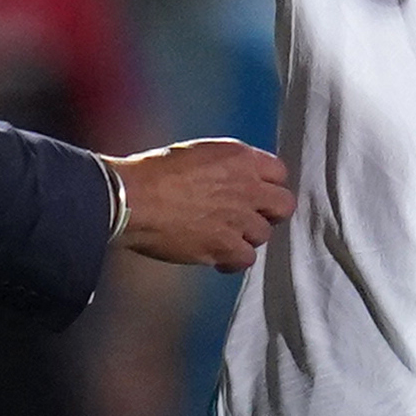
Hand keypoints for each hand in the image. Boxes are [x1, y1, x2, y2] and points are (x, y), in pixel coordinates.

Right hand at [108, 141, 293, 273]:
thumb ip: (223, 166)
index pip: (278, 173)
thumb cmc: (151, 173)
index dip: (267, 186)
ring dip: (246, 238)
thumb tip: (228, 180)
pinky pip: (246, 259)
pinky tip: (218, 259)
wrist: (132, 198)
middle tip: (249, 220)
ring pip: (263, 235)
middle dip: (269, 214)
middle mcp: (246, 185)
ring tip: (224, 238)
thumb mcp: (195, 154)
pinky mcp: (225, 245)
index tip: (255, 196)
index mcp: (239, 157)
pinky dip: (233, 261)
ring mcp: (238, 217)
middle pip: (283, 205)